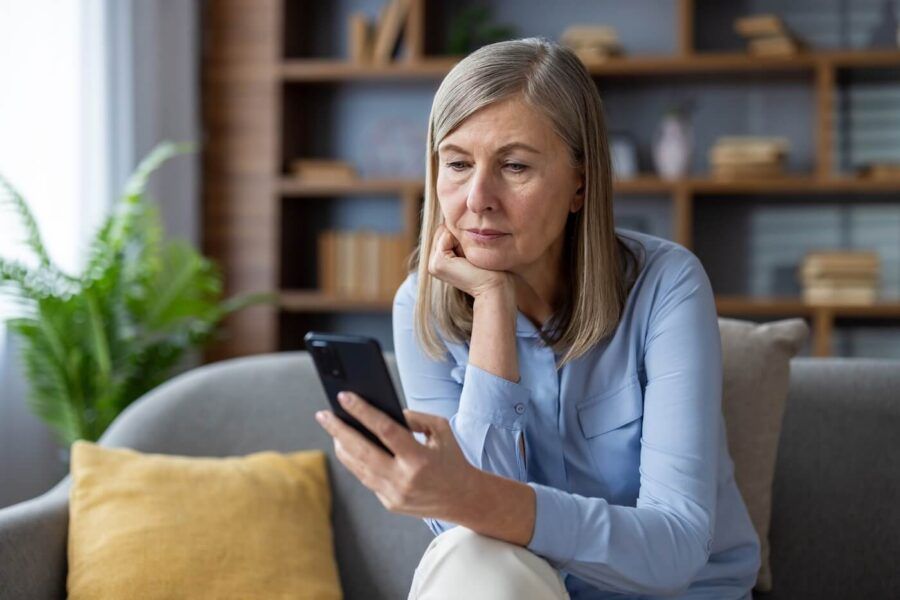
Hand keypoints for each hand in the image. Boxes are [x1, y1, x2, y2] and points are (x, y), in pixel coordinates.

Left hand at [314, 391, 480, 520]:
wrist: (464, 498)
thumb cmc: (451, 458)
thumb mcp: (440, 430)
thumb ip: (413, 417)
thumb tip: (382, 411)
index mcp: (420, 459)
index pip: (384, 430)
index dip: (362, 412)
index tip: (344, 396)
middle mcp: (404, 480)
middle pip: (362, 451)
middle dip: (339, 430)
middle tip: (323, 414)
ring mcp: (394, 495)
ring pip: (358, 467)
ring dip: (342, 446)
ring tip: (332, 427)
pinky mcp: (389, 503)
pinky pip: (366, 478)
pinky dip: (355, 461)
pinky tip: (346, 446)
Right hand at [428, 223, 510, 298]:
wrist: (497, 289)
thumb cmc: (495, 270)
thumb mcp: (478, 249)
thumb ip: (466, 236)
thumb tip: (466, 213)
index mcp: (442, 260)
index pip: (447, 230)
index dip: (464, 232)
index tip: (479, 249)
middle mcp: (434, 263)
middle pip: (444, 228)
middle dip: (461, 233)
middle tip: (475, 255)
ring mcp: (433, 264)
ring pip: (445, 230)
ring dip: (462, 236)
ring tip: (473, 257)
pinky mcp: (437, 264)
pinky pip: (446, 235)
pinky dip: (461, 240)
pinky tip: (470, 258)